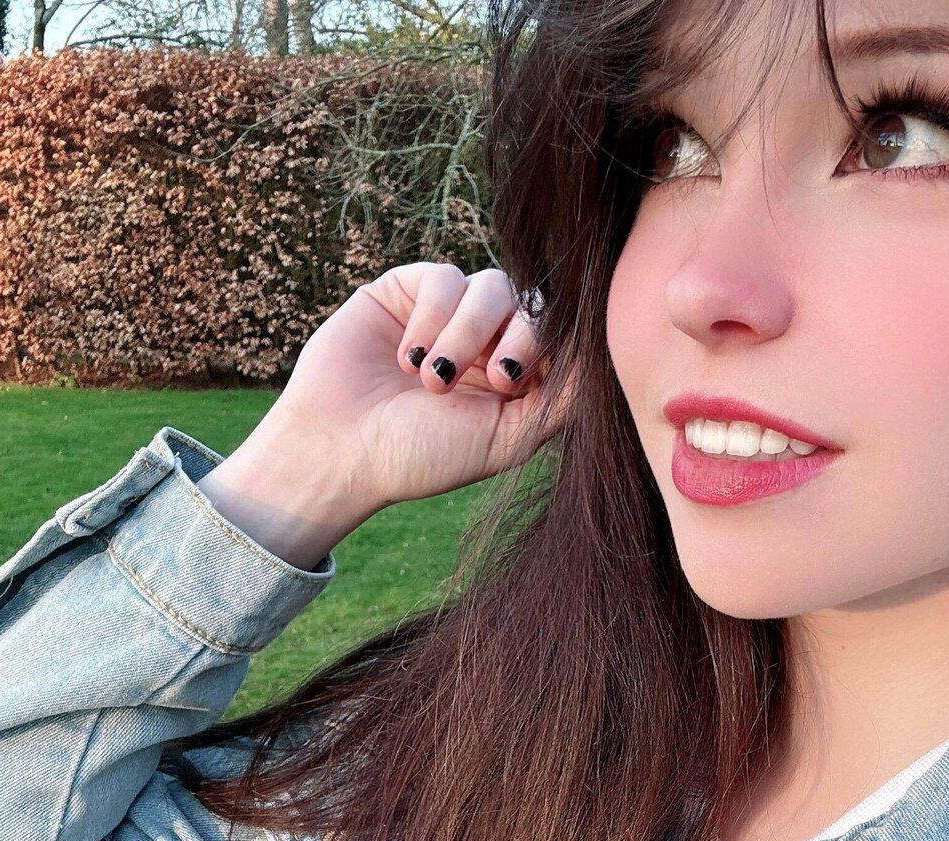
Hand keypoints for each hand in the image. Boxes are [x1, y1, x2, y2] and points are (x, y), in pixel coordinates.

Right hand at [211, 262, 574, 532]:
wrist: (340, 453)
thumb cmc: (421, 457)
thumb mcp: (507, 440)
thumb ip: (562, 400)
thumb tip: (607, 356)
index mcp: (517, 376)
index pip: (559, 335)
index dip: (547, 348)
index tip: (512, 384)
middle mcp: (486, 340)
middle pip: (531, 304)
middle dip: (517, 339)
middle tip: (492, 380)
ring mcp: (446, 313)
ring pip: (491, 285)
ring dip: (468, 332)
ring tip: (434, 380)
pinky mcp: (404, 291)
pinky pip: (443, 276)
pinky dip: (432, 317)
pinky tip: (410, 360)